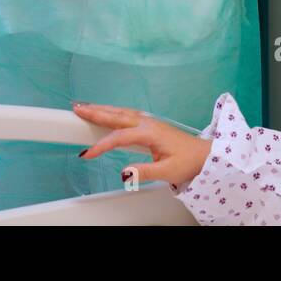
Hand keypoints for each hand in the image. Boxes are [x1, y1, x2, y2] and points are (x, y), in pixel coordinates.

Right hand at [73, 103, 211, 188]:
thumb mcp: (168, 172)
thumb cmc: (188, 162)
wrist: (204, 154)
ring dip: (102, 109)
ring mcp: (149, 122)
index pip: (120, 137)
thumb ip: (145, 172)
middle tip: (76, 108)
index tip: (87, 154)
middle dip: (96, 112)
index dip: (102, 145)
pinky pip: (127, 114)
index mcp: (150, 133)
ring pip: (121, 112)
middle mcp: (148, 124)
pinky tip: (106, 112)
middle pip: (117, 116)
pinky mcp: (150, 125)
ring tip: (84, 107)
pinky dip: (113, 112)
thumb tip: (123, 173)